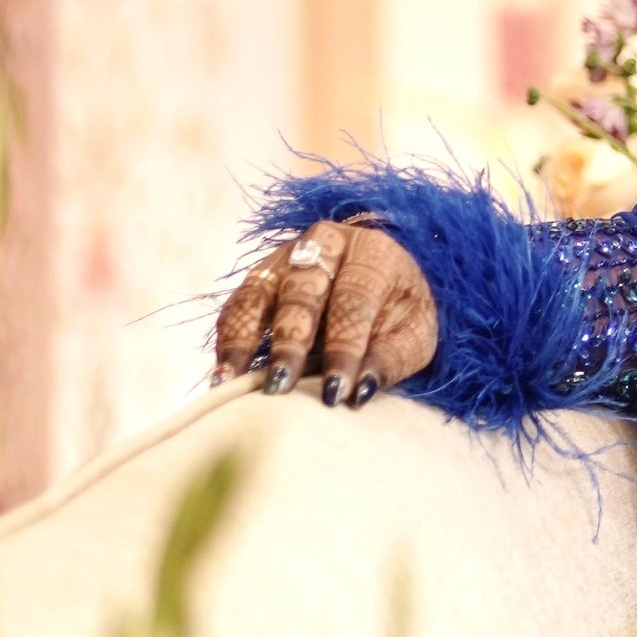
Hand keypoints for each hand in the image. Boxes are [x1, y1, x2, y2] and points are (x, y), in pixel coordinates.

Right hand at [210, 222, 439, 406]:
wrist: (384, 279)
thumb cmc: (399, 314)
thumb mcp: (413, 335)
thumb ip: (390, 359)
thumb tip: (360, 391)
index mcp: (372, 253)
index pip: (354, 302)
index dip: (344, 349)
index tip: (336, 392)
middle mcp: (325, 244)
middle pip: (301, 293)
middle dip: (290, 343)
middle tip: (280, 385)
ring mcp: (286, 256)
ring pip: (258, 295)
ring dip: (243, 340)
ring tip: (231, 381)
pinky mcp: (261, 275)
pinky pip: (238, 306)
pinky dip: (228, 340)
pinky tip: (223, 374)